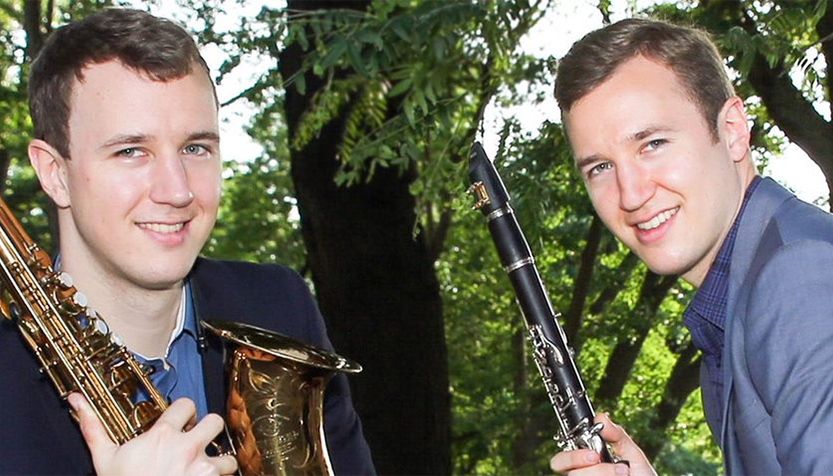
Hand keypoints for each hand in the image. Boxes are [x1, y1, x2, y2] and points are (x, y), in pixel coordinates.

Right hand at [68, 393, 237, 475]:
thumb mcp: (104, 458)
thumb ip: (94, 427)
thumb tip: (77, 400)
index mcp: (162, 436)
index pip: (186, 404)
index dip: (184, 412)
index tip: (180, 422)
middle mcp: (186, 447)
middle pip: (215, 421)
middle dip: (208, 430)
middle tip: (198, 441)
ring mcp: (201, 467)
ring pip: (227, 455)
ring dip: (219, 462)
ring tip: (205, 468)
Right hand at [549, 413, 655, 475]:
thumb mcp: (634, 456)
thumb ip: (617, 436)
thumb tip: (600, 417)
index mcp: (586, 463)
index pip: (562, 457)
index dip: (571, 453)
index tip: (592, 451)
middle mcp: (582, 474)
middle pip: (560, 464)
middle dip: (576, 458)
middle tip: (596, 457)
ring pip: (576, 475)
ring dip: (601, 471)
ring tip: (623, 472)